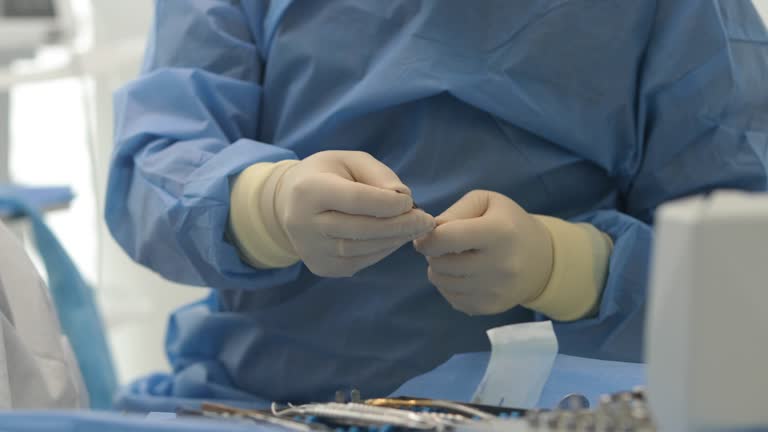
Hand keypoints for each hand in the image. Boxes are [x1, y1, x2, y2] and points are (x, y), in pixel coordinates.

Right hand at [270, 151, 434, 276]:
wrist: (289, 203)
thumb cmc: (327, 175)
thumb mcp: (351, 161)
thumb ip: (379, 175)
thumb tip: (404, 198)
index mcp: (309, 190)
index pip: (355, 200)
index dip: (387, 204)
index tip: (411, 201)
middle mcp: (304, 224)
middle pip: (360, 229)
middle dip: (399, 226)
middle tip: (426, 221)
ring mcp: (311, 250)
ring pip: (362, 250)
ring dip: (395, 240)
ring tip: (415, 228)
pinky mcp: (321, 267)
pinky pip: (360, 261)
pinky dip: (383, 251)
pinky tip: (394, 238)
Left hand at [413, 190, 552, 314]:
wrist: (541, 259)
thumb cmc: (508, 223)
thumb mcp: (486, 202)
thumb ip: (454, 212)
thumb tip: (430, 233)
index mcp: (498, 232)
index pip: (445, 239)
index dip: (427, 237)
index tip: (426, 236)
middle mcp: (499, 264)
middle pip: (440, 263)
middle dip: (433, 253)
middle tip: (444, 246)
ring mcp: (495, 290)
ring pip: (441, 282)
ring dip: (439, 269)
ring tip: (454, 259)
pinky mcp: (490, 307)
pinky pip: (451, 298)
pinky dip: (449, 286)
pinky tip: (463, 275)